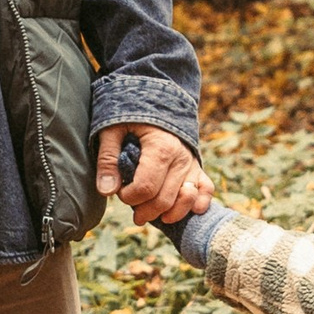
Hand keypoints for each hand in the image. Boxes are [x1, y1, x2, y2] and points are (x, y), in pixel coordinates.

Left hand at [98, 125, 214, 226]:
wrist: (154, 99)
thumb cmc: (130, 116)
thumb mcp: (111, 131)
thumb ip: (108, 160)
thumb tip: (107, 191)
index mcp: (160, 147)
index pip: (145, 188)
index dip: (128, 197)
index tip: (119, 191)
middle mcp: (180, 157)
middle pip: (164, 200)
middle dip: (144, 211)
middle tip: (131, 208)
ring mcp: (191, 163)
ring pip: (185, 201)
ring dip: (167, 214)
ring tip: (150, 214)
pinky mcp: (197, 166)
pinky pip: (206, 189)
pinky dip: (199, 204)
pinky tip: (186, 211)